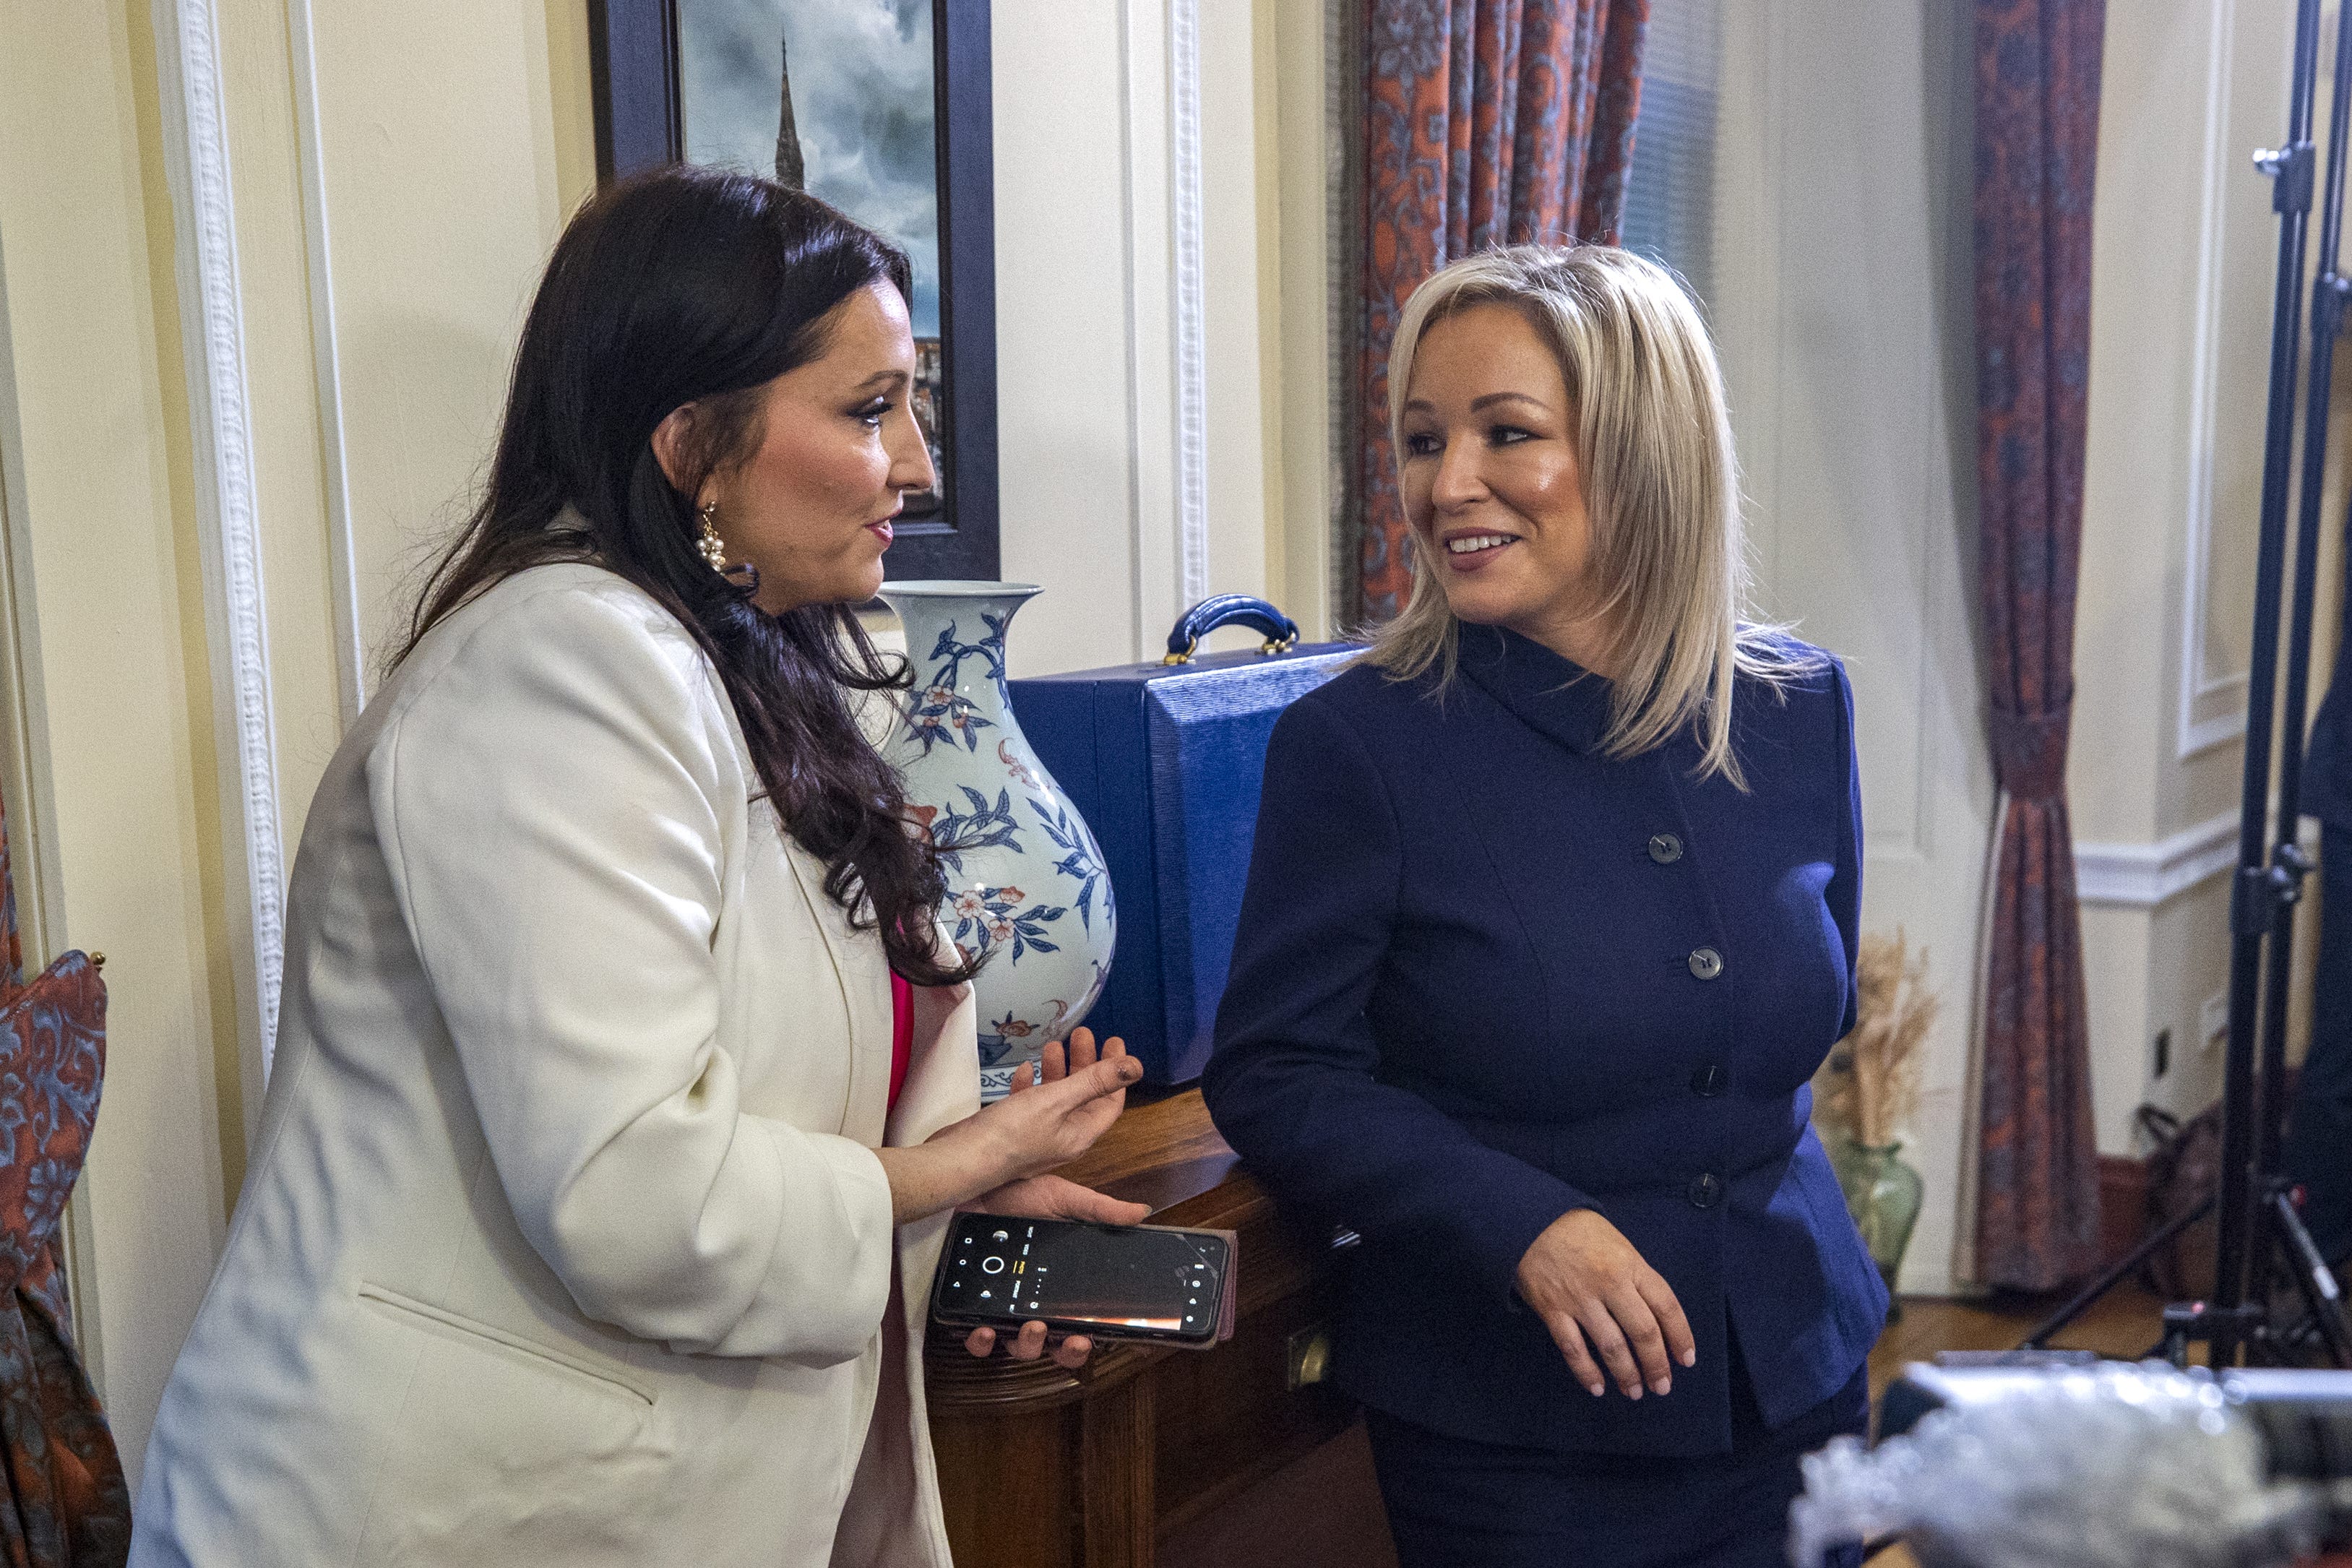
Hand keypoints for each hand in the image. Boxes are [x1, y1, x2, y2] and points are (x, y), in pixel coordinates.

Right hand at [874, 1029, 1139, 1224]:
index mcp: (1080, 1134)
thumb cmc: (1011, 1133)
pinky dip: (1031, 1085)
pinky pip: (1030, 1104)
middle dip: (1086, 1063)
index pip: (1110, 1101)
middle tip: (1082, 1033)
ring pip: (1056, 1097)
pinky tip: (1023, 1069)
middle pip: (1084, 1095)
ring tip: (1053, 1044)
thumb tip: (1135, 1067)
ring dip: (1058, 1070)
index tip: (1114, 1041)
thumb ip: (1095, 1082)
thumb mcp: (1057, 1101)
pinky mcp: (1014, 1131)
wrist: (962, 1159)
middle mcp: (1063, 1137)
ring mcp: (1037, 1135)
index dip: (1116, 1073)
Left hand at [958, 1172, 1150, 1369]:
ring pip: (1018, 1347)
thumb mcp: (1063, 1199)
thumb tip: (1140, 1213)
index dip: (1086, 1338)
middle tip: (1072, 1340)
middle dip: (1065, 1352)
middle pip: (1054, 1344)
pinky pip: (976, 1339)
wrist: (976, 1186)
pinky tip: (986, 1330)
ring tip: (1032, 1327)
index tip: (1093, 1337)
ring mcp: (1002, 1307)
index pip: (1078, 1321)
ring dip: (1029, 1346)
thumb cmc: (1018, 1195)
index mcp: (1057, 1283)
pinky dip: (983, 1342)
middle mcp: (1032, 1302)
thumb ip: (1100, 1210)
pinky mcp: (972, 1306)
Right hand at [1515, 1209, 1695, 1399]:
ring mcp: (1580, 1299)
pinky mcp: (1553, 1310)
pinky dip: (1586, 1372)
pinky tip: (1597, 1388)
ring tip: (1634, 1392)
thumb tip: (1655, 1317)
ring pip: (1611, 1346)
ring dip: (1626, 1374)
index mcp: (1631, 1265)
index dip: (1680, 1337)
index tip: (1686, 1360)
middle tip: (1662, 1386)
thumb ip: (1636, 1277)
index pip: (1666, 1306)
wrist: (1530, 1219)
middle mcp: (1610, 1283)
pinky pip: (1573, 1349)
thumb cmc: (1579, 1230)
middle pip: (1643, 1332)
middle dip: (1656, 1365)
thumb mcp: (1618, 1244)